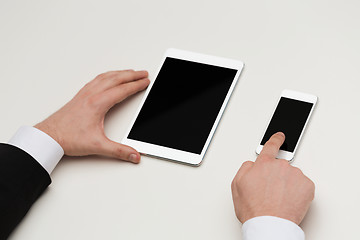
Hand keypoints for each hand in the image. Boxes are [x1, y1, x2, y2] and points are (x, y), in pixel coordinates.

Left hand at [35, 70, 149, 162]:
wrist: (49, 136)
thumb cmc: (68, 138)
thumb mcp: (98, 146)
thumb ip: (119, 151)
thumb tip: (134, 154)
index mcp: (98, 104)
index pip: (122, 90)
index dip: (137, 85)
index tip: (146, 82)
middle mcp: (92, 95)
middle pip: (116, 79)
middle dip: (132, 75)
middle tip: (143, 73)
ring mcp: (85, 94)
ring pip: (106, 77)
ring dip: (120, 72)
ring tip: (129, 72)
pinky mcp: (80, 96)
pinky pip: (96, 80)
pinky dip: (107, 75)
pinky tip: (108, 77)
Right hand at [231, 132, 314, 224]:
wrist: (270, 224)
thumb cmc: (254, 209)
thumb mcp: (237, 185)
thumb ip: (245, 168)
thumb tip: (252, 164)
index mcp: (264, 164)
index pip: (271, 146)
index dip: (276, 139)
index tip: (280, 136)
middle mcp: (281, 166)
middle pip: (280, 166)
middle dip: (277, 176)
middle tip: (271, 191)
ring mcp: (295, 175)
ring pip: (292, 176)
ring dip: (287, 184)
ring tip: (279, 199)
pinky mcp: (307, 186)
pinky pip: (302, 185)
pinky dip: (298, 192)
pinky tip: (289, 201)